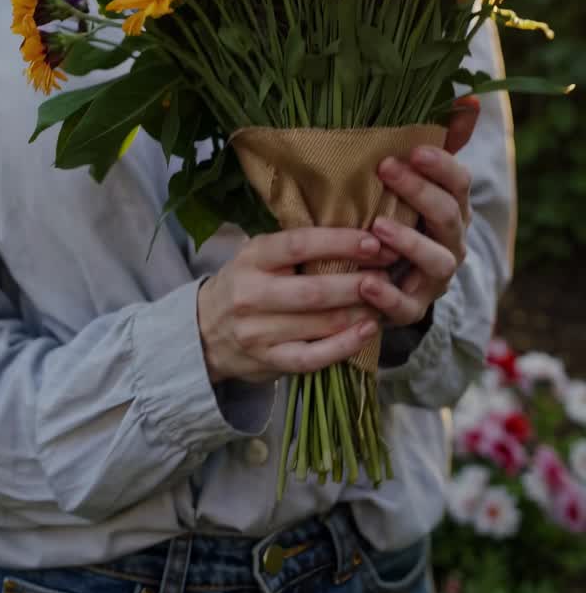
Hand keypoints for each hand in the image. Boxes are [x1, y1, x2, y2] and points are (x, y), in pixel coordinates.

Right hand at [197, 228, 396, 383]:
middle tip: (390, 273)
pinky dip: (345, 345)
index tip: (373, 241)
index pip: (298, 245)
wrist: (202, 331)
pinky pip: (314, 357)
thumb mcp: (257, 255)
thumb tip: (354, 230)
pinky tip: (368, 330)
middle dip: (359, 282)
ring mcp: (258, 332)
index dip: (339, 243)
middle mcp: (251, 294)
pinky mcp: (268, 362)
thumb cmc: (245, 284)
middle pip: (315, 290)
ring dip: (360, 311)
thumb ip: (294, 246)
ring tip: (386, 299)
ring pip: (320, 323)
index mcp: (251, 258)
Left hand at [356, 98, 479, 326]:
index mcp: (452, 208)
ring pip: (437, 262)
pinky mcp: (413, 307)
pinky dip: (388, 297)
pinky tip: (366, 282)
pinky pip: (407, 307)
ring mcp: (435, 277)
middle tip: (386, 168)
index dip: (441, 166)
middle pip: (447, 216)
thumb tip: (469, 99)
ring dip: (409, 243)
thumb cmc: (399, 216)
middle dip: (419, 192)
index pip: (459, 183)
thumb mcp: (413, 180)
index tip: (415, 149)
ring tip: (379, 227)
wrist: (392, 279)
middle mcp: (451, 242)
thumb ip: (438, 142)